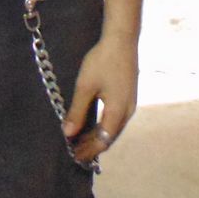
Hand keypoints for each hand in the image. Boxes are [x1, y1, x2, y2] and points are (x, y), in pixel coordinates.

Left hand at [62, 31, 137, 163]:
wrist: (122, 39)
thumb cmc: (102, 61)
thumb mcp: (85, 86)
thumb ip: (77, 111)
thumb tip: (68, 133)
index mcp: (118, 112)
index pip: (103, 141)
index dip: (89, 151)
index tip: (74, 157)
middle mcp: (128, 112)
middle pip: (109, 138)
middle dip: (92, 146)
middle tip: (74, 152)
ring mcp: (130, 104)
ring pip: (113, 129)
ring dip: (97, 137)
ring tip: (81, 141)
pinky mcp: (129, 97)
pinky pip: (116, 119)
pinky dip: (103, 127)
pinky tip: (92, 125)